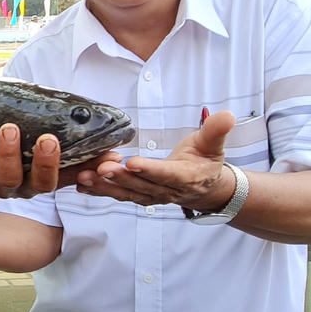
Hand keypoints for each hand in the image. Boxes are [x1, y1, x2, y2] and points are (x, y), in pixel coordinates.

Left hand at [76, 110, 236, 208]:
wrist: (205, 187)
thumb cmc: (205, 161)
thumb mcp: (213, 145)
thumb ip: (216, 131)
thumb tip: (228, 115)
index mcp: (186, 178)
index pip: (167, 175)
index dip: (150, 170)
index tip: (132, 162)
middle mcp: (167, 191)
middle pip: (142, 185)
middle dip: (120, 178)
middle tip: (102, 167)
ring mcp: (151, 196)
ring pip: (126, 193)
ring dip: (104, 187)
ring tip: (85, 177)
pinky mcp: (138, 196)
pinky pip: (118, 195)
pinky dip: (99, 192)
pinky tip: (81, 185)